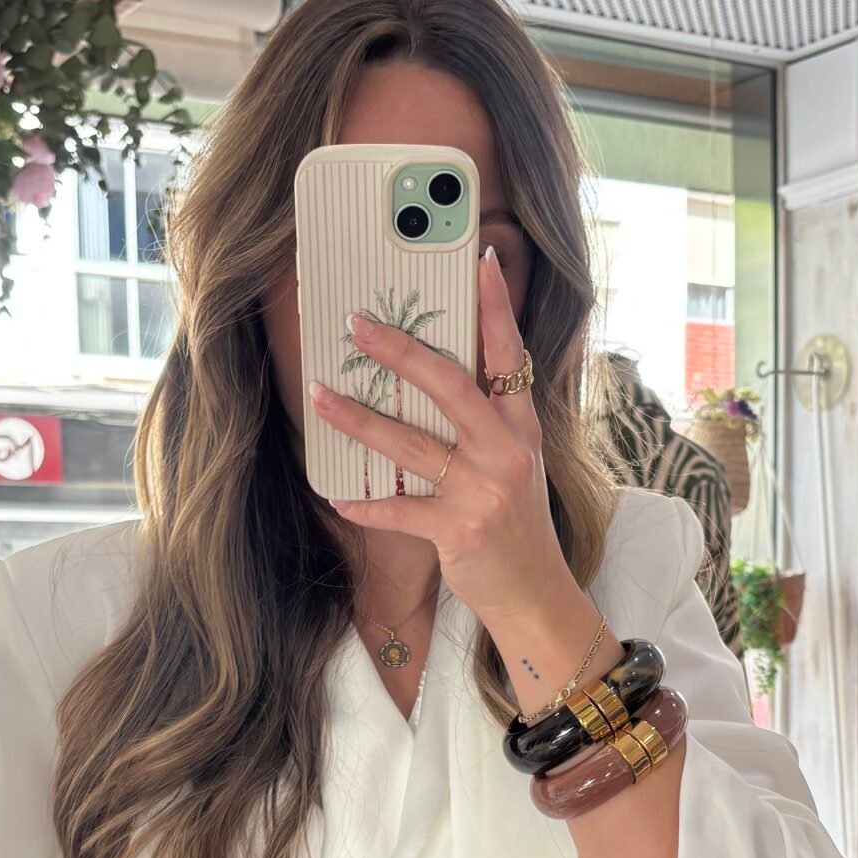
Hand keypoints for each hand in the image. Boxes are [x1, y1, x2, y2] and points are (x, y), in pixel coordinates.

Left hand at [311, 246, 570, 628]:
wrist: (537, 596)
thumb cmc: (518, 527)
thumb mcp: (518, 465)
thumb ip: (487, 424)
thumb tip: (437, 379)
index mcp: (522, 429)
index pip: (510, 355)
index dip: (496, 307)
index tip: (479, 260)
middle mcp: (506, 453)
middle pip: (450, 387)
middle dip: (401, 352)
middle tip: (359, 325)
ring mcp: (483, 492)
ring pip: (411, 445)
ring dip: (359, 420)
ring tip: (320, 396)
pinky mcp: (459, 532)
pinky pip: (399, 512)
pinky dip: (366, 506)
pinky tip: (338, 498)